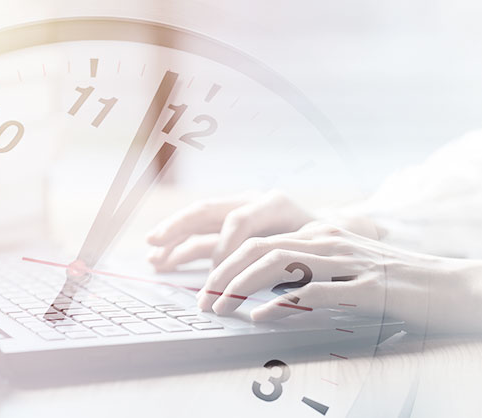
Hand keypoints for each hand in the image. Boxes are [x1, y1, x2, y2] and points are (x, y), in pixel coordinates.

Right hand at [146, 190, 313, 271]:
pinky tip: (163, 260)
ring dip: (173, 237)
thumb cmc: (323, 244)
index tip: (217, 276)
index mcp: (273, 203)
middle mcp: (251, 201)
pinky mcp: (231, 225)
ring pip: (198, 220)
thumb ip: (285, 259)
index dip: (225, 249)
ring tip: (152, 256)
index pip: (238, 220)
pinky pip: (201, 234)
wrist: (330, 231)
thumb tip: (256, 281)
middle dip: (178, 227)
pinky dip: (182, 246)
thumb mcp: (312, 250)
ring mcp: (238, 210)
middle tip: (154, 241)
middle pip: (207, 210)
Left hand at [198, 221, 481, 333]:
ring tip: (220, 308)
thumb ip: (309, 271)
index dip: (226, 263)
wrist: (450, 286)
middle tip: (202, 302)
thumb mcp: (344, 268)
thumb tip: (269, 292)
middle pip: (261, 248)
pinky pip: (317, 291)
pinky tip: (261, 316)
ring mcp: (348, 261)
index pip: (260, 241)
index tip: (206, 289)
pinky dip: (284, 303)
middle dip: (223, 273)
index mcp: (320, 234)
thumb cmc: (393, 281)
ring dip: (243, 286)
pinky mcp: (367, 286)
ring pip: (281, 263)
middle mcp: (328, 241)